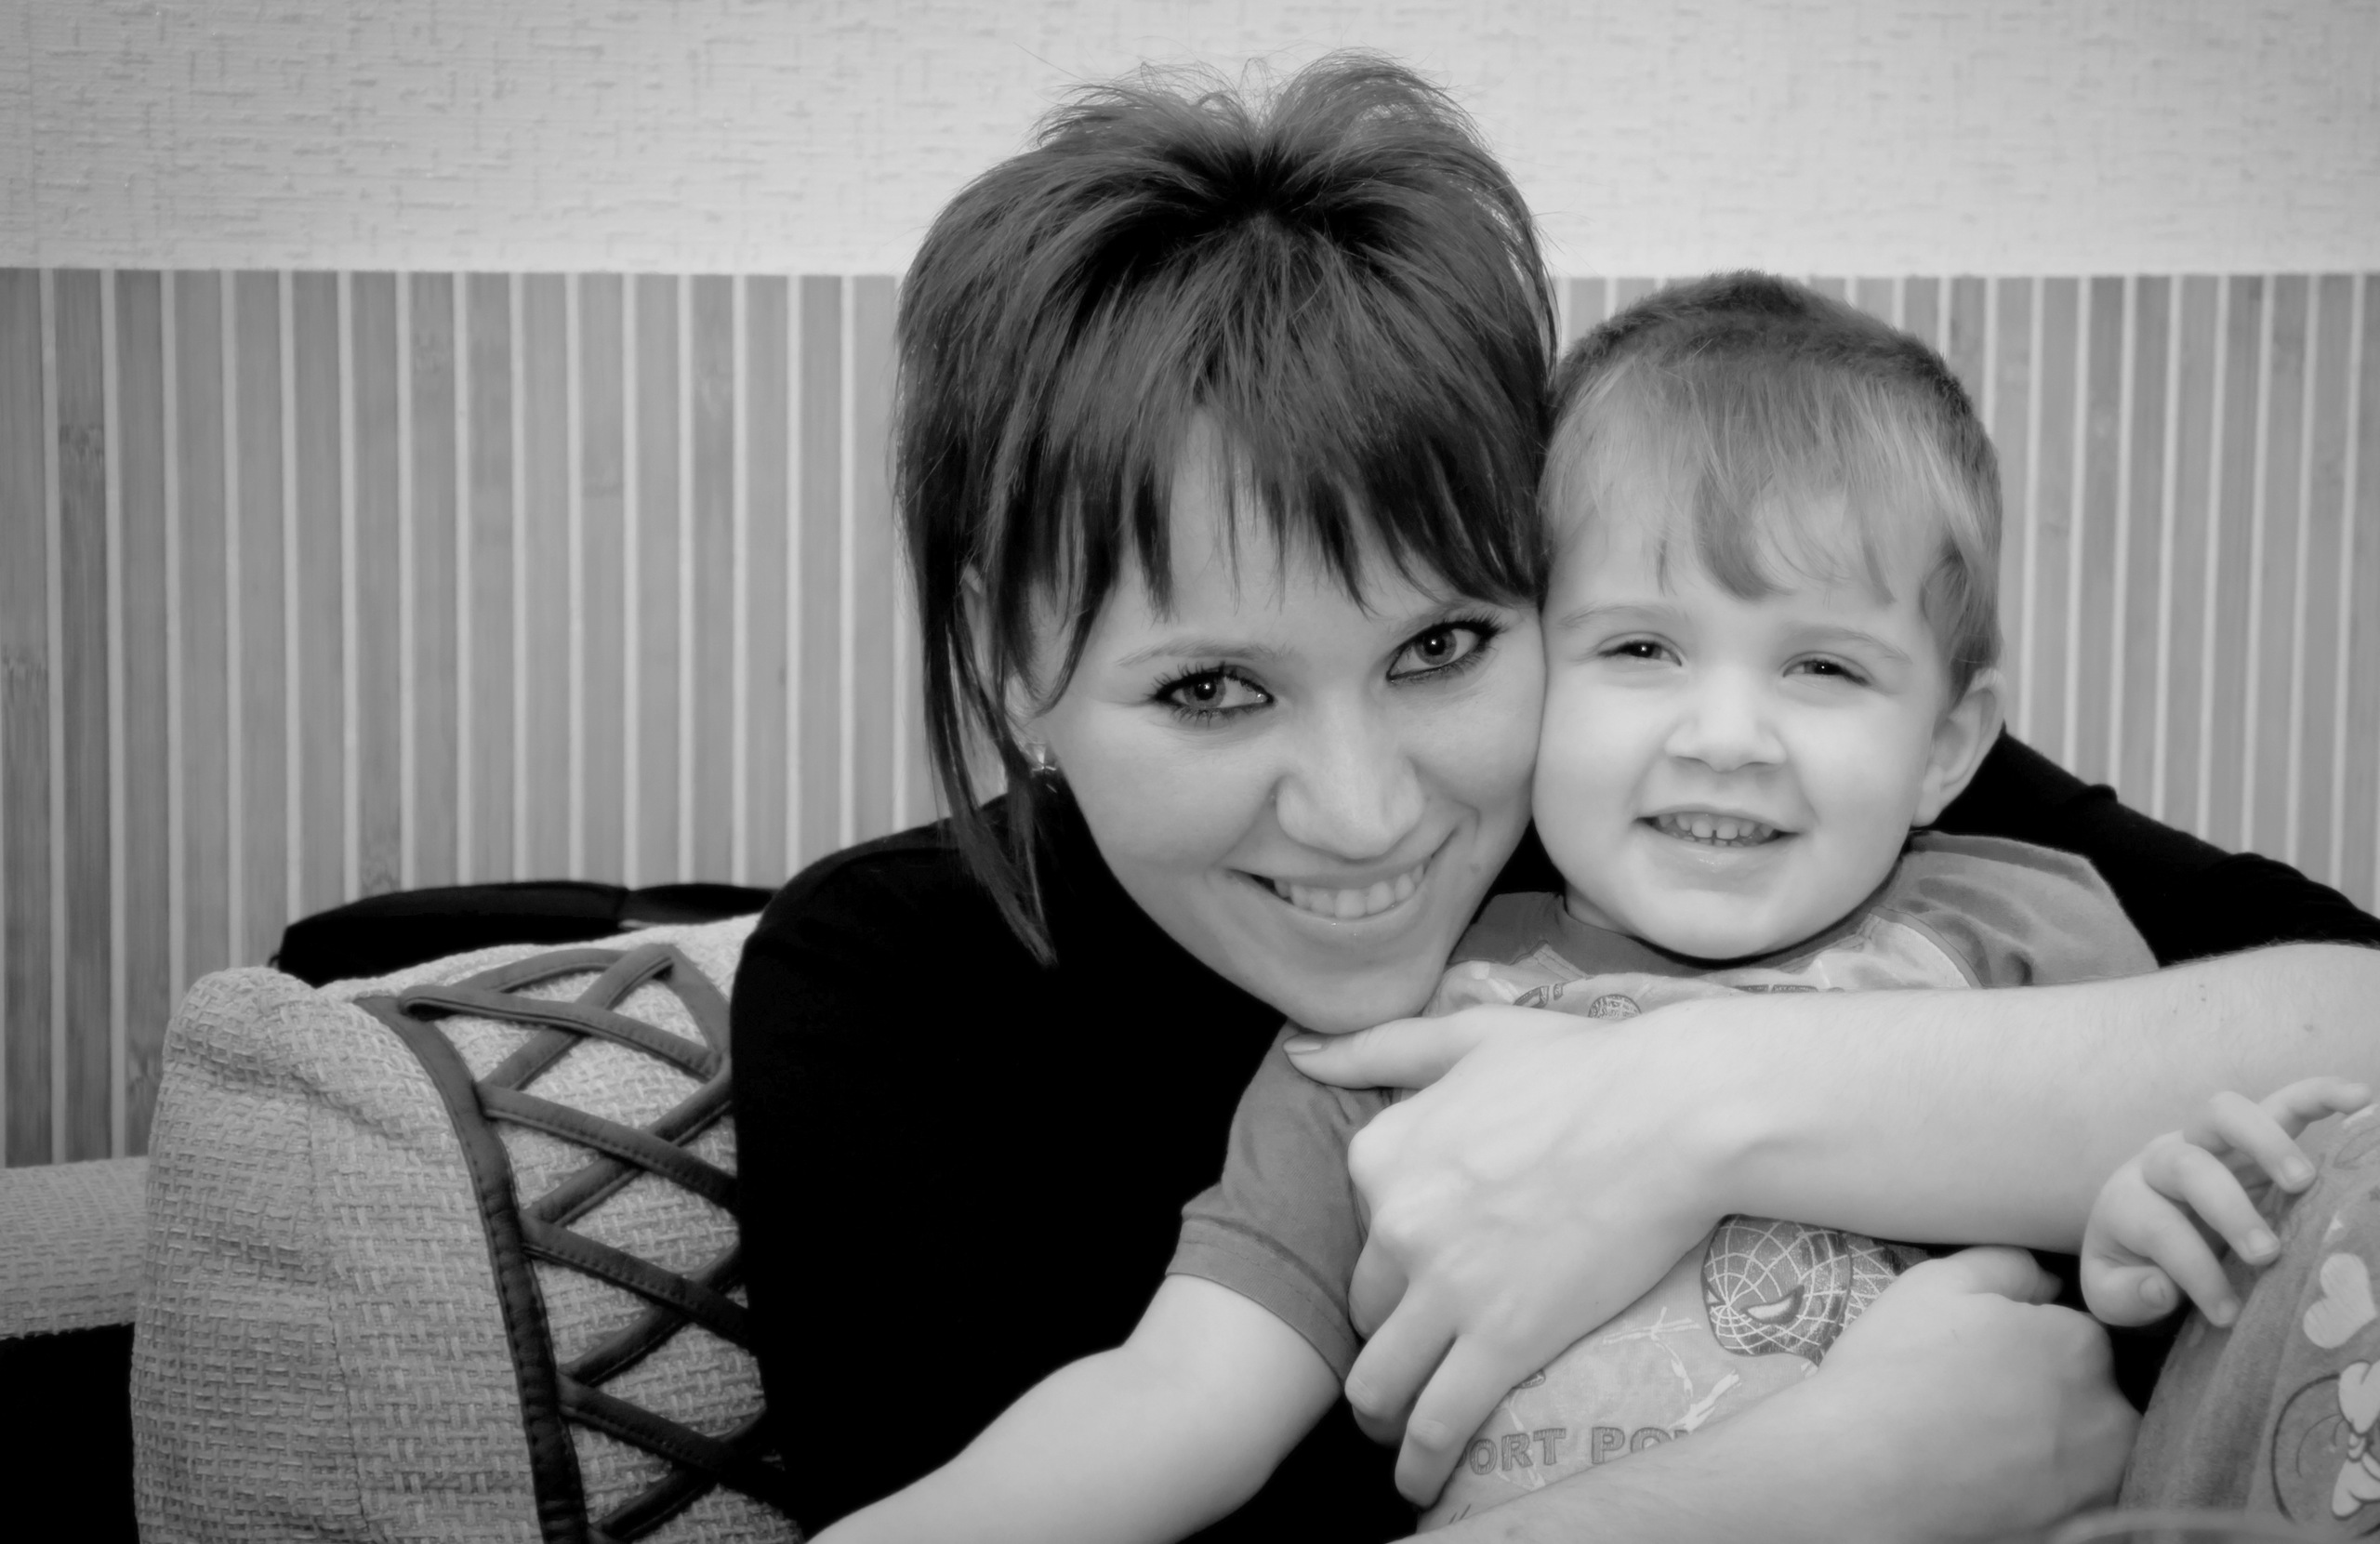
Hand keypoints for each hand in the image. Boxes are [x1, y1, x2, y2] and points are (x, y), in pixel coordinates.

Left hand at [1290, 1004, 1733, 1503]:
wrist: (1674, 1113)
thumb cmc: (1587, 1067)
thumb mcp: (1470, 1038)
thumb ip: (1378, 1049)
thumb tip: (1300, 1056)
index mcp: (1383, 1153)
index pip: (1361, 1225)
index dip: (1391, 1253)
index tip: (1419, 1271)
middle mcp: (1397, 1222)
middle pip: (1365, 1304)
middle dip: (1381, 1335)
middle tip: (1411, 1358)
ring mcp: (1445, 1286)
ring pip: (1378, 1379)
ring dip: (1379, 1416)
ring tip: (1395, 1435)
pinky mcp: (1500, 1340)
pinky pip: (1436, 1423)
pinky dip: (1420, 1464)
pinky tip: (1420, 1484)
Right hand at [1778, 1247, 2136, 1536]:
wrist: (1859, 1473)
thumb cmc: (1893, 1368)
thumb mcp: (1936, 1283)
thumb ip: (2006, 1264)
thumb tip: (2047, 1280)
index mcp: (2080, 1344)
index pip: (2074, 1335)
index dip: (2026, 1343)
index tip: (1984, 1359)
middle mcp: (2110, 1415)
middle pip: (2091, 1395)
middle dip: (2050, 1395)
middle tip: (1981, 1403)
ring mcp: (2097, 1483)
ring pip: (2086, 1451)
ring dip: (2052, 1445)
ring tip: (1983, 1445)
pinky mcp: (2078, 1530)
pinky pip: (2074, 1500)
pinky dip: (2044, 1491)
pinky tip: (1990, 1479)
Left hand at [2081, 1076, 2370, 1327]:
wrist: (2135, 1231)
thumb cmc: (2133, 1265)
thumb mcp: (2112, 1290)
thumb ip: (2125, 1295)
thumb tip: (2160, 1288)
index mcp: (2126, 1202)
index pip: (2159, 1227)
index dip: (2194, 1272)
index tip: (2227, 1315)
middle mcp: (2159, 1162)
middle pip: (2189, 1166)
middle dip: (2230, 1210)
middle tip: (2267, 1253)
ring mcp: (2204, 1142)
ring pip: (2225, 1116)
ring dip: (2266, 1143)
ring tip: (2305, 1181)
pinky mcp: (2246, 1136)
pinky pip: (2280, 1104)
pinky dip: (2316, 1096)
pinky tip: (2358, 1097)